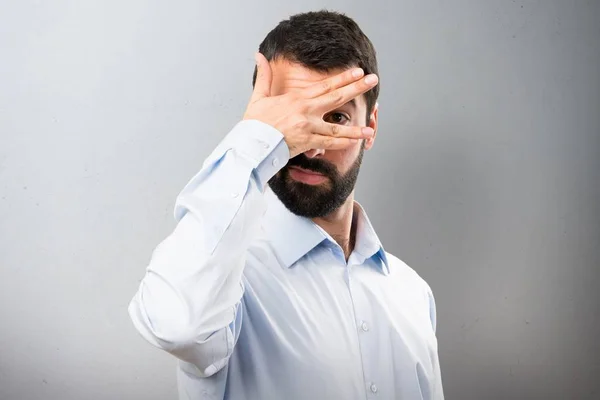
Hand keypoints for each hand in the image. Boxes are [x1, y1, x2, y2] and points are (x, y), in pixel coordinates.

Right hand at [243, 53, 377, 157]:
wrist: (250, 143)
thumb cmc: (254, 123)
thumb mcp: (259, 97)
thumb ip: (264, 77)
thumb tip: (259, 56)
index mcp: (297, 98)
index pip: (326, 85)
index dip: (344, 78)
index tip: (358, 71)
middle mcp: (306, 110)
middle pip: (337, 97)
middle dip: (357, 88)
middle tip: (373, 80)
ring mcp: (308, 127)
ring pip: (337, 127)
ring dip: (355, 129)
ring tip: (371, 128)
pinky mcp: (307, 142)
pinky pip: (329, 144)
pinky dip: (343, 143)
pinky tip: (355, 143)